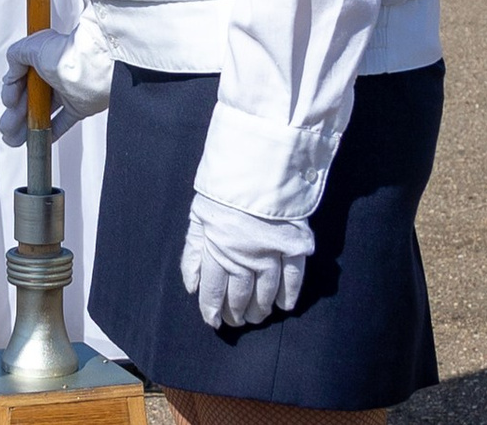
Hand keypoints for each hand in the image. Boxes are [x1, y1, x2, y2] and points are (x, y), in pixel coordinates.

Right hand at [0, 16, 113, 142]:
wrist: (97, 68)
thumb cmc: (68, 54)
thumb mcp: (32, 48)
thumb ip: (16, 56)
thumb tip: (11, 71)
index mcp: (43, 57)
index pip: (20, 78)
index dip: (11, 92)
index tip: (9, 102)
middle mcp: (54, 73)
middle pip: (29, 98)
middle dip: (15, 114)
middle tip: (7, 127)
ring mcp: (66, 91)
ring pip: (43, 111)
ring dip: (27, 125)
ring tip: (14, 138)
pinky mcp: (80, 107)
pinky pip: (62, 122)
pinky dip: (50, 131)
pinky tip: (38, 138)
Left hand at [179, 193, 312, 328]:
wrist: (256, 164)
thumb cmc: (223, 189)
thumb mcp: (198, 216)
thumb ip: (193, 252)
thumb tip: (191, 287)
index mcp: (217, 249)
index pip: (214, 290)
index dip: (213, 309)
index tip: (214, 321)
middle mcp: (244, 257)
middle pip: (240, 294)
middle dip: (237, 311)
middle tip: (237, 321)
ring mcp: (271, 253)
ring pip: (266, 291)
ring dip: (260, 308)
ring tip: (257, 316)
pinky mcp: (295, 245)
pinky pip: (293, 277)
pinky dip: (289, 294)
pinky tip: (284, 305)